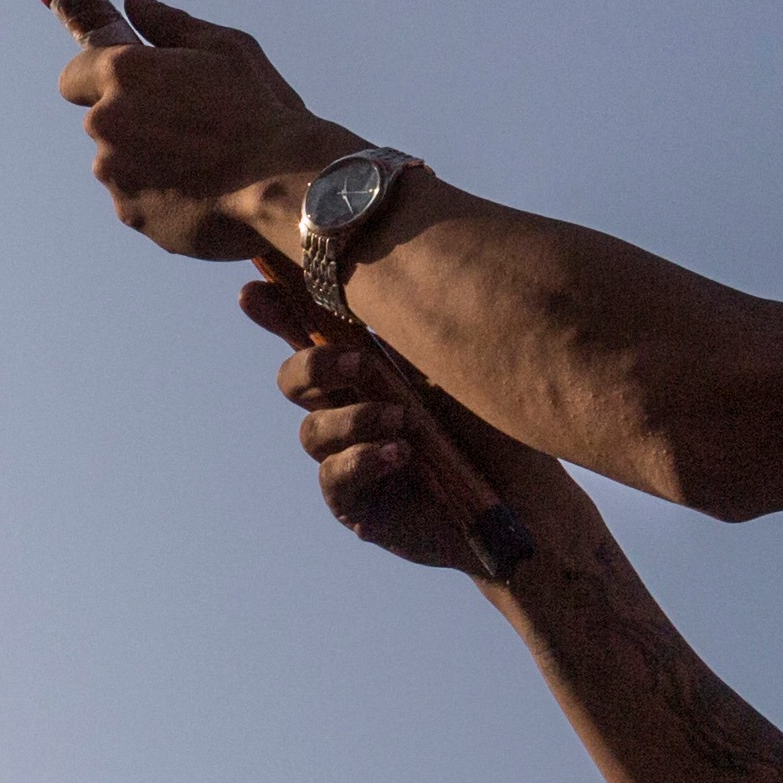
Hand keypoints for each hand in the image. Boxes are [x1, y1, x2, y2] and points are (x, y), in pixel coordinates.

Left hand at [65, 0, 349, 259]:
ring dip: (146, 162)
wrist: (284, 181)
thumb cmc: (258, 106)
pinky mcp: (129, 214)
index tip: (128, 88)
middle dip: (132, 123)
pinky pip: (136, 200)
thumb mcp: (223, 47)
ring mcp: (115, 173)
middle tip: (187, 126)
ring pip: (119, 164)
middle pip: (101, 122)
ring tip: (202, 164)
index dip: (97, 80)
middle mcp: (105, 123)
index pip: (74, 76)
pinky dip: (160, 197)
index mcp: (122, 73)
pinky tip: (202, 193)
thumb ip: (168, 23)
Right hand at [242, 284, 517, 569]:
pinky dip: (362, 459)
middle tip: (357, 363)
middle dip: (313, 364)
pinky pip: (334, 477)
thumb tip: (384, 277)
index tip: (254, 289)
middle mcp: (349, 411)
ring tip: (402, 421)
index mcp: (370, 372)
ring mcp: (347, 459)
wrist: (528, 506)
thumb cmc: (500, 431)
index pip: (312, 334)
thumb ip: (412, 331)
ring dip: (353, 418)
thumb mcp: (456, 369)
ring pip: (312, 430)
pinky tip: (399, 455)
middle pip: (293, 380)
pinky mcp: (355, 506)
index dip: (277, 310)